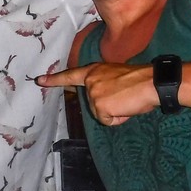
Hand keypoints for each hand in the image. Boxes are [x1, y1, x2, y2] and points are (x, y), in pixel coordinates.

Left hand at [35, 62, 157, 125]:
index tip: (40, 81)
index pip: (71, 76)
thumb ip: (104, 84)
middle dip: (109, 106)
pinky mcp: (99, 106)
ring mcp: (93, 93)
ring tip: (128, 100)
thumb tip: (105, 98)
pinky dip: (119, 118)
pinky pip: (108, 121)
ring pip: (101, 114)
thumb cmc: (140, 80)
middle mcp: (90, 80)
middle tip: (125, 97)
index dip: (55, 79)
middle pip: (93, 104)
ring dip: (116, 112)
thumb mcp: (117, 77)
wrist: (151, 82)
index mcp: (94, 70)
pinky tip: (126, 107)